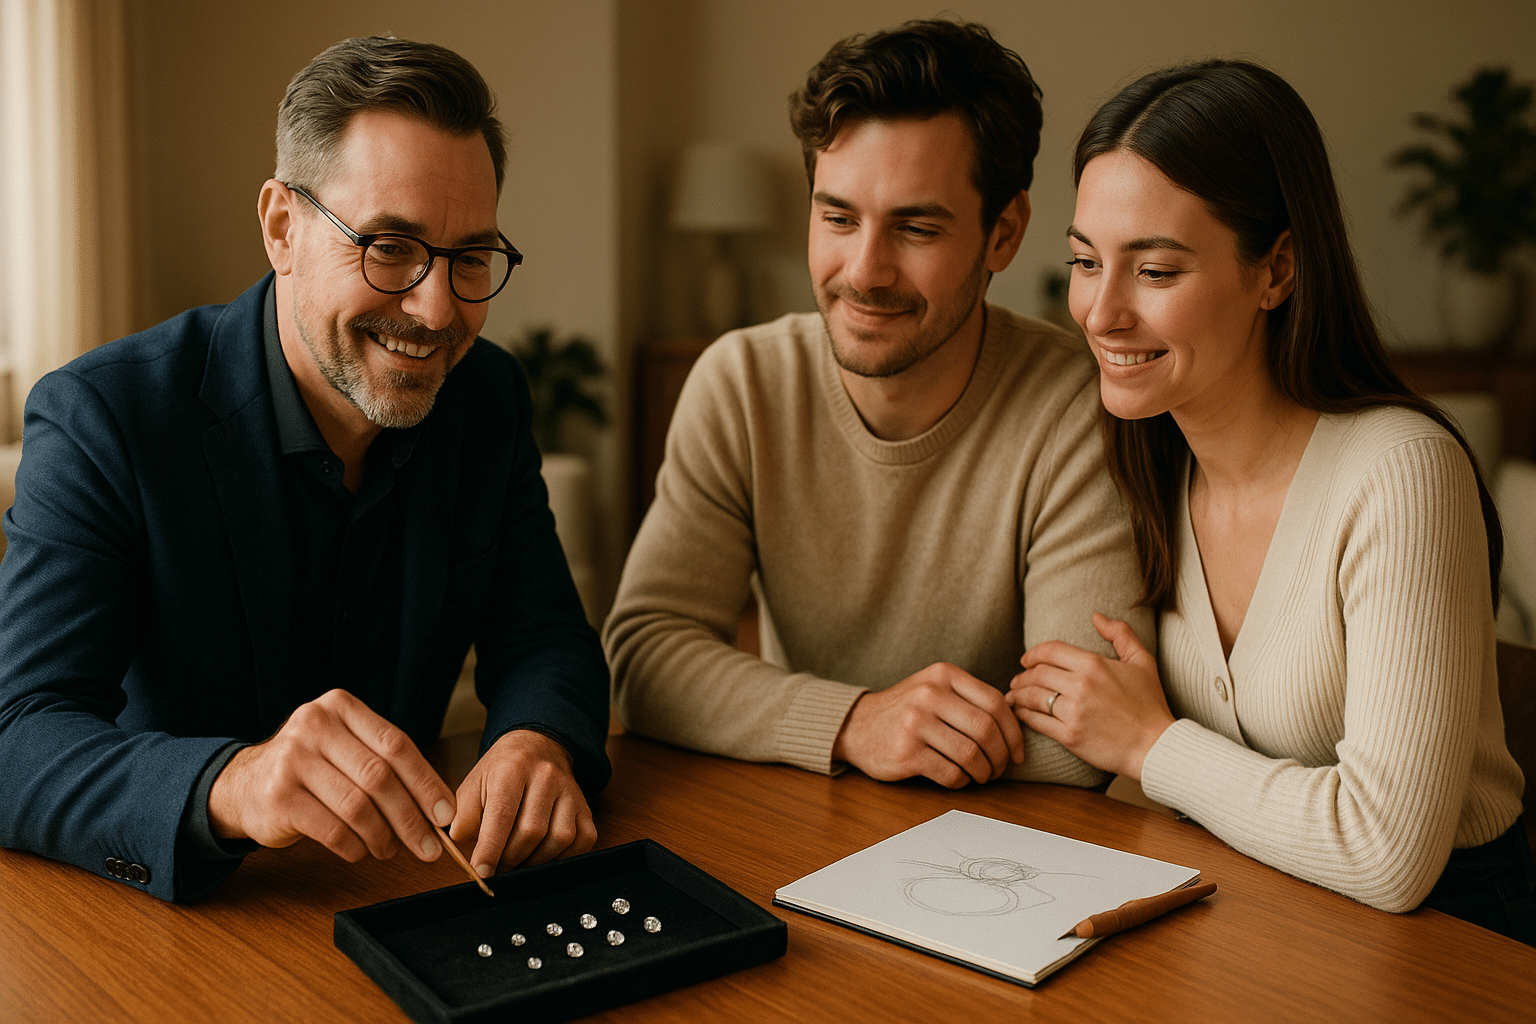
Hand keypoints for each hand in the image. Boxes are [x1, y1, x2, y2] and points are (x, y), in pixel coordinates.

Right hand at [208, 688, 454, 863]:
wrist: (243, 784)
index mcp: (340, 707)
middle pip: (379, 777)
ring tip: (390, 849)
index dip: (426, 782)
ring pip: (357, 806)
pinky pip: (332, 830)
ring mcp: (293, 760)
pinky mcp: (279, 797)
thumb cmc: (311, 767)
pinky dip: (354, 846)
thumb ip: (386, 763)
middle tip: (428, 846)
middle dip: (410, 817)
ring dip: (383, 836)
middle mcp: (315, 726)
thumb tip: (438, 806)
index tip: (445, 813)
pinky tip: (361, 851)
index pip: (396, 744)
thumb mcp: (344, 747)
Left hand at [451, 729, 595, 875]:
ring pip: (559, 838)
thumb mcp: (473, 785)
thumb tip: (460, 846)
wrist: (537, 746)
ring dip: (535, 860)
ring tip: (518, 860)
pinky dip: (561, 856)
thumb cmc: (501, 771)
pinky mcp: (585, 807)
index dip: (491, 848)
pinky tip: (543, 854)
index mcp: (513, 768)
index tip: (481, 872)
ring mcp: (571, 791)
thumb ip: (463, 815)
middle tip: (497, 866)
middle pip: (531, 831)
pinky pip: (581, 841)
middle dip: (510, 858)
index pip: (502, 815)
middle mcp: (546, 776)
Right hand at [831, 662, 1024, 787]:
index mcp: (943, 674)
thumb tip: (1015, 726)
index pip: (995, 703)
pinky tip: (959, 778)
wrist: (856, 726)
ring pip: (971, 755)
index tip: (1017, 753)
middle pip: (986, 730)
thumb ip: (969, 699)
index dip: (1014, 733)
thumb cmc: (906, 711)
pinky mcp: (906, 753)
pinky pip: (950, 773)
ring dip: (984, 772)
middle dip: (1001, 757)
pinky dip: (962, 781)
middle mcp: (929, 694)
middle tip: (1000, 769)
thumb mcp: (934, 688)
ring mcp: (915, 723)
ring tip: (982, 776)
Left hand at [1009, 613, 1174, 778]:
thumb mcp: (1142, 662)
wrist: (1156, 747)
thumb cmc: (1150, 704)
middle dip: (1022, 675)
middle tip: (1018, 679)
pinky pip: (1036, 721)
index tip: (1026, 660)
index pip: (1050, 651)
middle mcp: (1081, 686)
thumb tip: (1097, 616)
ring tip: (1014, 695)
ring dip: (1018, 694)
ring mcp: (1073, 712)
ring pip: (1031, 696)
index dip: (1033, 653)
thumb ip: (1121, 634)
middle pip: (1036, 673)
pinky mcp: (1069, 736)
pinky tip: (1021, 713)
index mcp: (1094, 665)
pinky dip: (1023, 715)